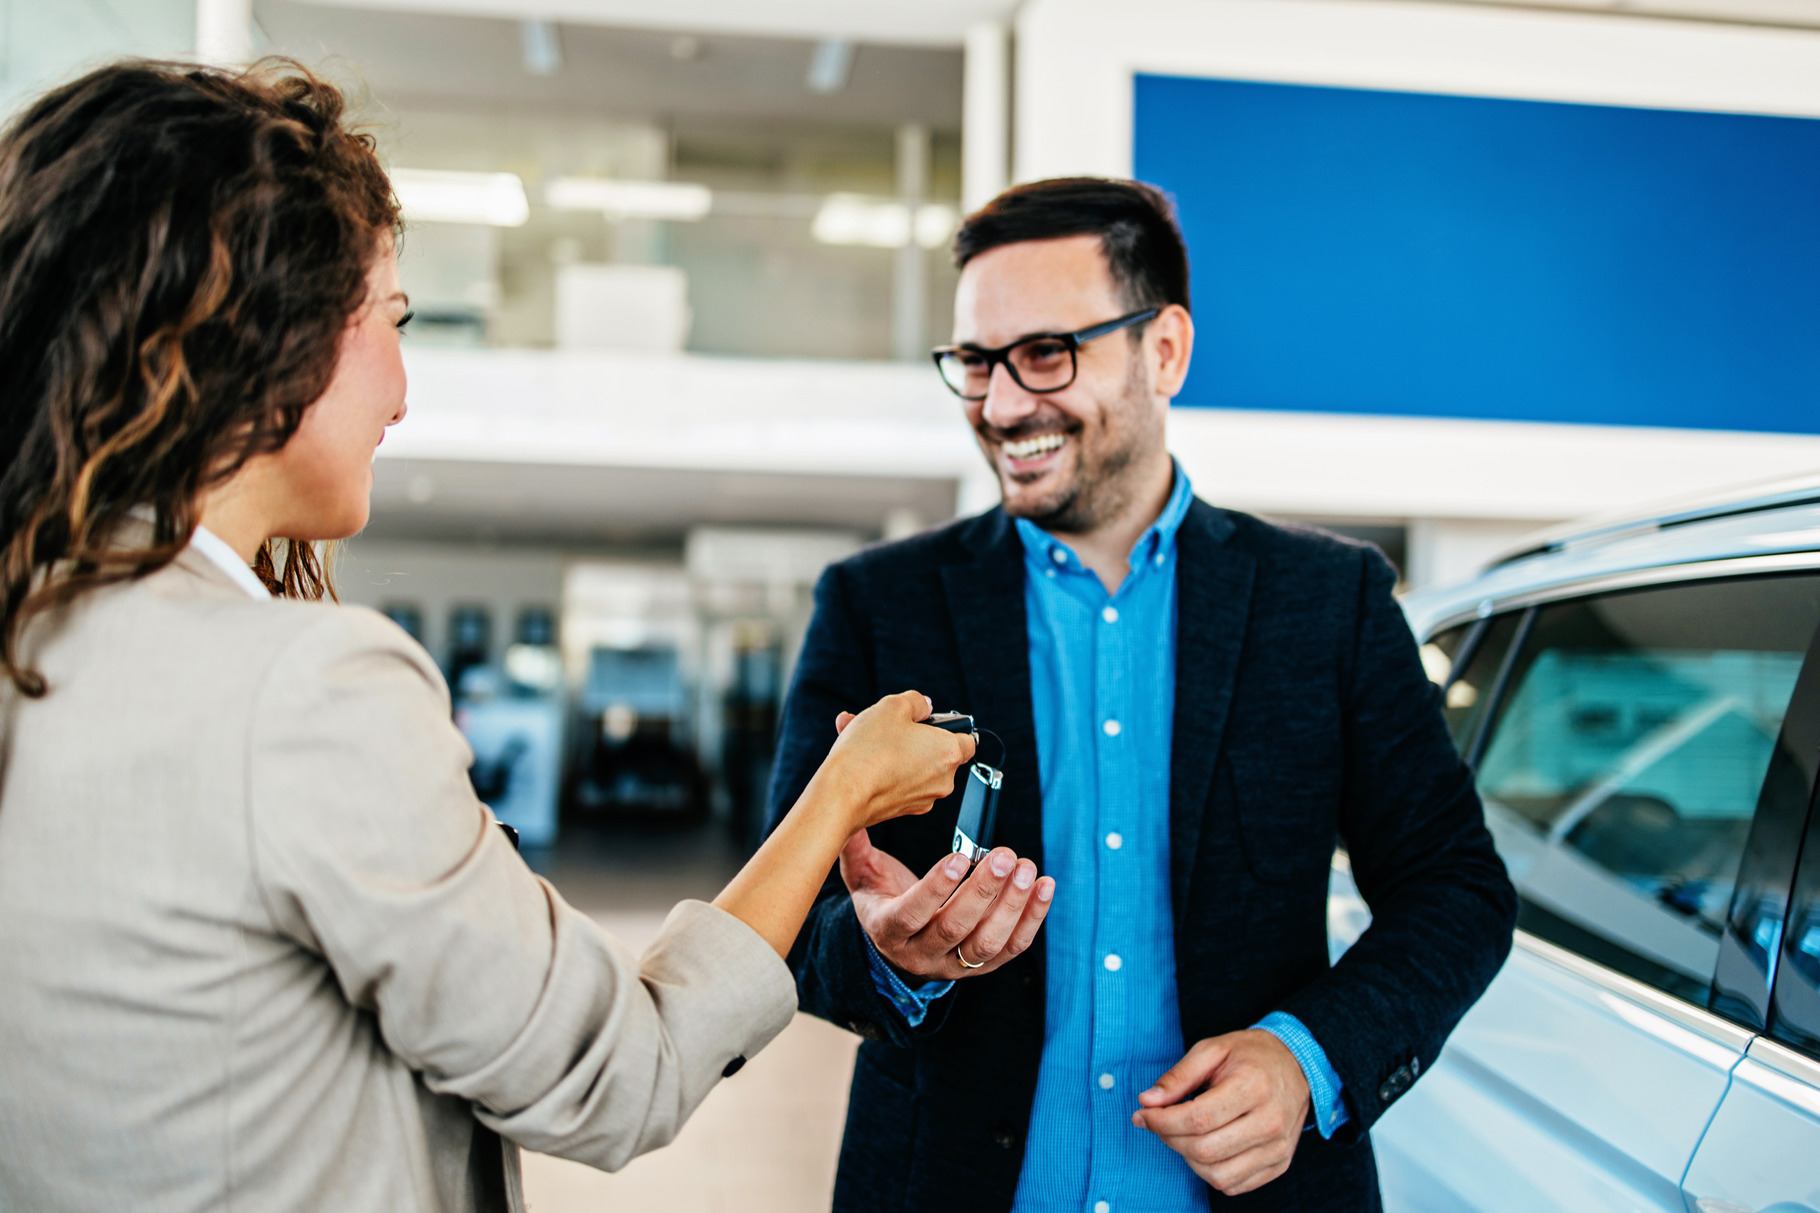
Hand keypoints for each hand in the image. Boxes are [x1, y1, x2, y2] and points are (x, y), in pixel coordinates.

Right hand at [812, 691, 973, 832]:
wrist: (842, 795)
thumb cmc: (868, 752)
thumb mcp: (892, 706)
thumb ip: (916, 701)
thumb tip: (924, 706)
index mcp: (949, 753)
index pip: (968, 739)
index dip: (949, 726)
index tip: (928, 721)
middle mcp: (943, 780)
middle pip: (935, 751)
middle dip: (912, 736)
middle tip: (887, 724)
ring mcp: (923, 798)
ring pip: (913, 766)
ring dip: (893, 749)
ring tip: (862, 736)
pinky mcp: (903, 810)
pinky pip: (899, 781)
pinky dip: (885, 768)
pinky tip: (860, 756)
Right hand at [840, 829, 1053, 981]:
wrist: (898, 939)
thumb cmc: (882, 897)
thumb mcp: (862, 874)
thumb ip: (855, 847)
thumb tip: (848, 818)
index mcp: (887, 930)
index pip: (911, 914)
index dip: (935, 888)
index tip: (960, 857)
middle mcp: (919, 955)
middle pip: (954, 928)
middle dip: (983, 891)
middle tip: (1004, 854)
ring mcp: (952, 965)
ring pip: (986, 943)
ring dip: (1011, 905)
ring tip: (1026, 867)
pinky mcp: (981, 967)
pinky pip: (1011, 948)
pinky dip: (1031, 918)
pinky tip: (1044, 887)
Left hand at [1131, 1030, 1310, 1195]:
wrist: (1297, 1066)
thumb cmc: (1250, 1055)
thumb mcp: (1212, 1050)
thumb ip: (1178, 1076)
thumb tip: (1147, 1102)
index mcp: (1253, 1087)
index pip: (1198, 1119)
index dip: (1162, 1121)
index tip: (1143, 1114)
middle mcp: (1271, 1121)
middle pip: (1205, 1150)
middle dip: (1170, 1139)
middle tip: (1159, 1123)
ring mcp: (1278, 1147)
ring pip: (1218, 1175)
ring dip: (1188, 1159)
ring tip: (1183, 1135)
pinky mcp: (1280, 1164)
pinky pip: (1235, 1185)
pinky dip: (1210, 1172)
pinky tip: (1206, 1147)